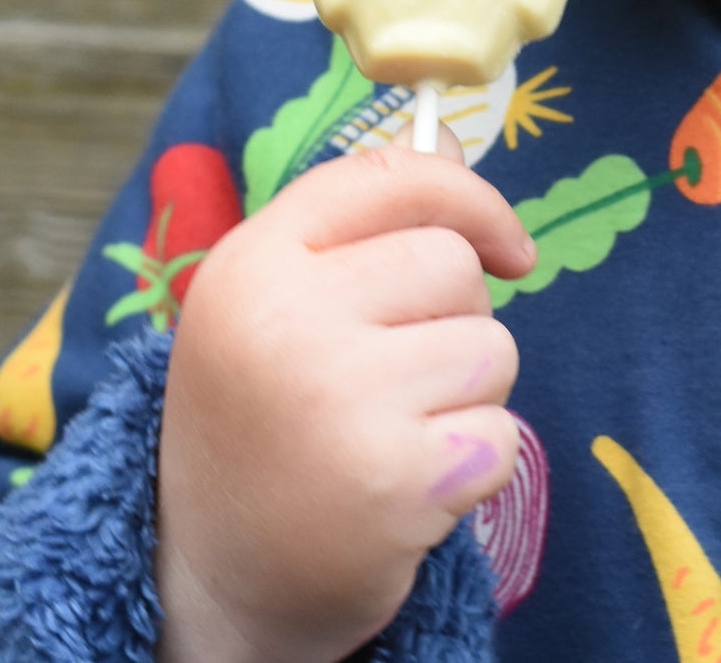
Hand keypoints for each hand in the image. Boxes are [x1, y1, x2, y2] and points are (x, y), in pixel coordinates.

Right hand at [154, 127, 535, 662]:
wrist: (212, 576)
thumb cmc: (259, 417)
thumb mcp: (277, 301)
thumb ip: (359, 226)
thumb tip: (455, 144)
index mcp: (254, 260)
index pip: (388, 176)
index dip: (469, 195)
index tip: (508, 242)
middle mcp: (288, 317)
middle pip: (454, 264)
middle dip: (456, 318)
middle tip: (398, 376)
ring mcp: (340, 399)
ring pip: (491, 348)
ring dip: (469, 394)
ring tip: (397, 430)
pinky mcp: (393, 482)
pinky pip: (501, 436)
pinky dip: (475, 465)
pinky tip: (410, 487)